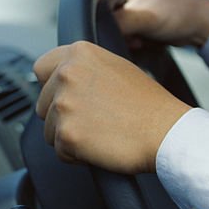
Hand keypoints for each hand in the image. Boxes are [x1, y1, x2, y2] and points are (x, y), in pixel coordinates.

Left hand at [34, 41, 191, 173]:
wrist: (167, 131)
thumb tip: (63, 76)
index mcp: (80, 53)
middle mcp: (67, 74)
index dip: (54, 85)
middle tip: (97, 117)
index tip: (71, 95)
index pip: (42, 68)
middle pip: (42, 103)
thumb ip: (86, 67)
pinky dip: (78, 155)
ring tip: (103, 131)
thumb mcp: (118, 67)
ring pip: (49, 130)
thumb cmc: (150, 104)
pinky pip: (60, 151)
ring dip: (70, 135)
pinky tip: (102, 144)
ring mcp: (65, 105)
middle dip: (64, 115)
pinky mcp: (67, 134)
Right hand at [94, 0, 208, 47]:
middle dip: (113, 24)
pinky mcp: (130, 6)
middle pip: (97, 7)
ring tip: (140, 34)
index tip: (119, 23)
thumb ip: (115, 22)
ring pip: (107, 19)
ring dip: (122, 32)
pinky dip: (127, 34)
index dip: (99, 12)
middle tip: (134, 31)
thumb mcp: (144, 18)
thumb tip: (93, 31)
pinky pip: (117, 24)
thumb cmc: (179, 14)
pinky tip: (142, 36)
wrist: (199, 25)